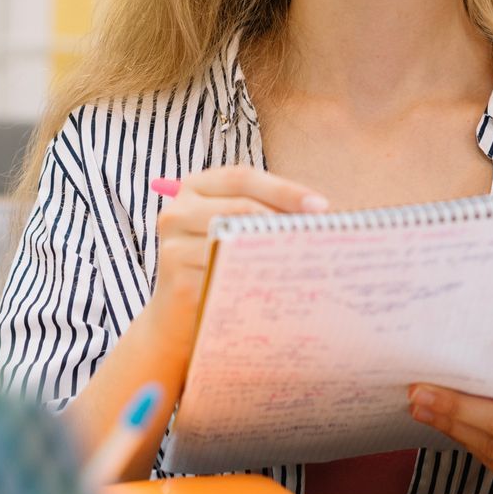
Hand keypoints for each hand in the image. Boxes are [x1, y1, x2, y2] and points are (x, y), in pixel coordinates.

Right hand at [144, 165, 326, 350]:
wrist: (176, 316)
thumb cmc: (216, 265)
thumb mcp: (233, 229)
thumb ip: (262, 212)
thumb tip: (316, 212)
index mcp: (194, 188)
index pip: (241, 177)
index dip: (283, 188)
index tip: (319, 205)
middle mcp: (177, 211)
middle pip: (239, 203)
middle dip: (283, 215)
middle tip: (318, 229)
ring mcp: (172, 245)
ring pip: (233, 237)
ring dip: (273, 244)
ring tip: (304, 252)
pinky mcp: (176, 278)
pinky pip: (224, 271)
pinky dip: (255, 274)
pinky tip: (278, 280)